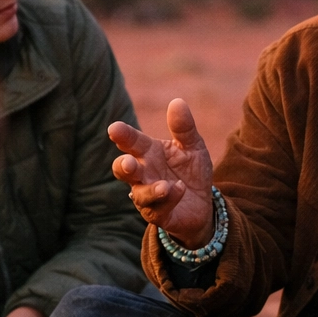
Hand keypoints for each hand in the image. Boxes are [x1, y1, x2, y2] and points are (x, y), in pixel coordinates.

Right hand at [109, 99, 214, 247]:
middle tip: (129, 163)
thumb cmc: (191, 171)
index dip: (123, 135)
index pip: (132, 142)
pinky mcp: (158, 214)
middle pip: (124, 170)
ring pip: (139, 193)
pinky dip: (168, 199)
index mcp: (149, 152)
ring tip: (164, 186)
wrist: (203, 203)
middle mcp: (144, 173)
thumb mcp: (193, 146)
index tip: (114, 129)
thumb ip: (184, 128)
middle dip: (123, 166)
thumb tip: (177, 102)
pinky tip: (179, 190)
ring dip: (150, 190)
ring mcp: (148, 195)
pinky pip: (158, 209)